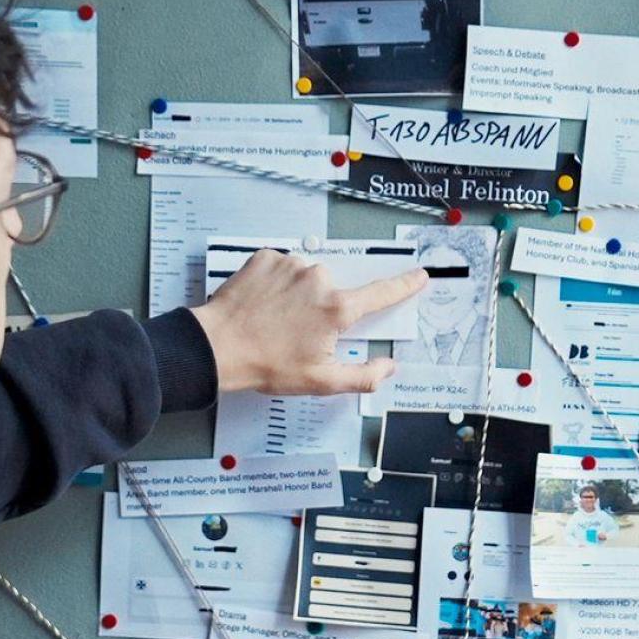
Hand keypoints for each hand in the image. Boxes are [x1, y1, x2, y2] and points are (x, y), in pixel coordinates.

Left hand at [190, 249, 427, 395]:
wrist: (218, 347)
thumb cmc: (266, 365)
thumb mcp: (321, 381)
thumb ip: (363, 376)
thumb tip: (387, 367)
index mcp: (337, 309)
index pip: (382, 293)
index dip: (404, 285)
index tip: (419, 275)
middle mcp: (319, 280)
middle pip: (335, 292)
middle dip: (323, 310)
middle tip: (299, 333)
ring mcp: (292, 265)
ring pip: (307, 279)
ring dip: (298, 296)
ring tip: (276, 321)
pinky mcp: (267, 258)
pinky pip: (282, 268)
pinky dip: (277, 283)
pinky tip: (264, 305)